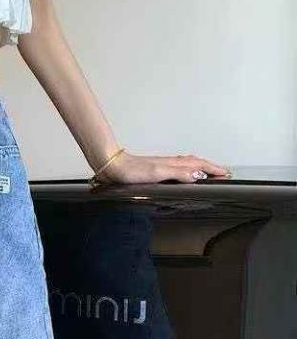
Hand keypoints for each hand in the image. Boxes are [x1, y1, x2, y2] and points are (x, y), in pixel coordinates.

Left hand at [94, 150, 230, 184]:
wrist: (113, 166)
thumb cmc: (131, 171)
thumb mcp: (158, 173)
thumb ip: (178, 173)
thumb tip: (198, 175)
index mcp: (173, 163)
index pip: (199, 165)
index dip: (213, 169)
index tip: (225, 173)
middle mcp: (170, 162)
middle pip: (195, 162)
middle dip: (210, 166)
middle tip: (221, 172)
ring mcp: (162, 165)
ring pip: (186, 164)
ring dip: (199, 167)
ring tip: (207, 172)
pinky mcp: (154, 169)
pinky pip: (176, 167)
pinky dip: (185, 169)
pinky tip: (181, 173)